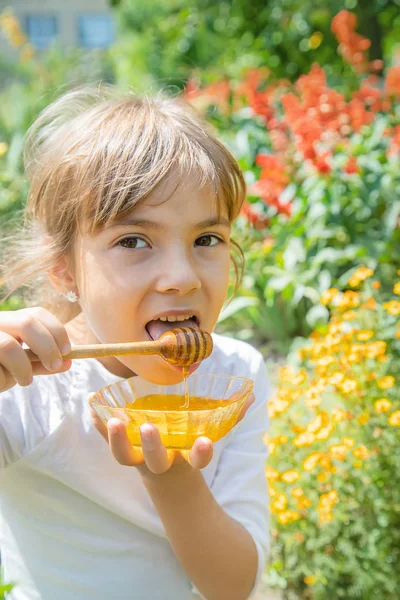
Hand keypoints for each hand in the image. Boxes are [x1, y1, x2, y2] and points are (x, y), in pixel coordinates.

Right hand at [0, 307, 71, 391]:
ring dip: (24, 369)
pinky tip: (1, 382)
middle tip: (55, 365)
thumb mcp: (21, 364)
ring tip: (25, 381)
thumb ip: (42, 362)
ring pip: (8, 347)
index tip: (67, 351)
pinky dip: (3, 380)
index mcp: (9, 320)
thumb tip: (69, 363)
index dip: (56, 330)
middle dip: (47, 346)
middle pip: (26, 323)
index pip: (37, 313)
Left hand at [91, 392, 254, 475]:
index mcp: (186, 459)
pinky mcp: (125, 452)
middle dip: (152, 446)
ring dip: (117, 440)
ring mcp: (139, 460)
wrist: (168, 484)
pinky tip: (92, 407)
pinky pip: (109, 441)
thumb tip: (252, 396)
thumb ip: (231, 418)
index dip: (201, 453)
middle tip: (149, 428)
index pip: (197, 459)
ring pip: (124, 457)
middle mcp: (162, 463)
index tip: (206, 444)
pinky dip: (100, 426)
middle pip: (154, 460)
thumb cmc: (190, 452)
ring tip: (112, 419)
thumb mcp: (211, 438)